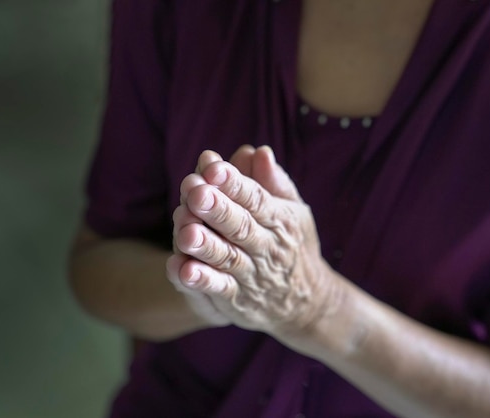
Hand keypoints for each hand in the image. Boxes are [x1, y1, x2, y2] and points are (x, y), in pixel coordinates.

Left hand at [167, 146, 338, 336]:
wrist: (307, 302)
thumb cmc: (292, 244)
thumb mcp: (293, 211)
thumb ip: (273, 182)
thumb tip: (258, 151)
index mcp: (280, 220)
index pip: (256, 198)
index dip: (234, 183)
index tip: (212, 166)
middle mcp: (267, 247)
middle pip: (240, 225)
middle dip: (217, 208)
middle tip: (195, 191)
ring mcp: (251, 275)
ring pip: (227, 257)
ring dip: (205, 244)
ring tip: (185, 232)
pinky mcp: (237, 300)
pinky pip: (219, 290)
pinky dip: (201, 281)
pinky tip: (182, 270)